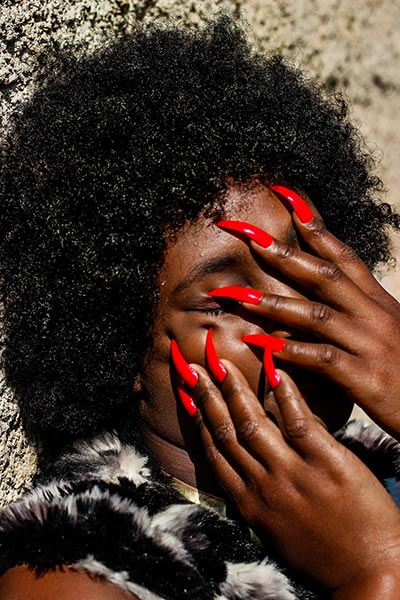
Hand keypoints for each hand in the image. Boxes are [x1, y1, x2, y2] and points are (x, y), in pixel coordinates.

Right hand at [191, 362, 399, 595]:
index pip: (213, 449)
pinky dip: (285, 394)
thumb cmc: (323, 557)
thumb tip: (249, 461)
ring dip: (233, 389)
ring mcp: (293, 474)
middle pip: (225, 431)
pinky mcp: (327, 463)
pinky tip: (275, 371)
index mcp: (248, 502)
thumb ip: (258, 496)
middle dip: (205, 394)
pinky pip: (299, 422)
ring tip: (221, 362)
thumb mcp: (276, 532)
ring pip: (253, 423)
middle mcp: (263, 485)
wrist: (371, 574)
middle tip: (191, 364)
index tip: (186, 391)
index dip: (196, 416)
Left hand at [216, 203, 399, 438]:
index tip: (283, 197)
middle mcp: (374, 315)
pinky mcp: (366, 378)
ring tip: (234, 295)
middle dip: (282, 253)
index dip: (314, 225)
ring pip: (316, 315)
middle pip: (324, 275)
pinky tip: (258, 345)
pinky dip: (288, 350)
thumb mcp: (384, 332)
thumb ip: (353, 313)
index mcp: (378, 301)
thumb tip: (315, 298)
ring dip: (273, 303)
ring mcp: (370, 345)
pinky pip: (321, 359)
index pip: (343, 255)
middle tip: (245, 235)